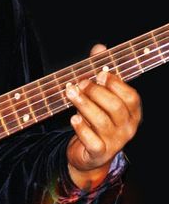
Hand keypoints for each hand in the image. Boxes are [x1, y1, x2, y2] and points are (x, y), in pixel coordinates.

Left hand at [66, 43, 141, 189]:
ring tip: (70, 93)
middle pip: (115, 107)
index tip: (100, 72)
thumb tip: (99, 47)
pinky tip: (73, 118)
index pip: (131, 96)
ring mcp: (115, 143)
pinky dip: (82, 129)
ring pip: (102, 121)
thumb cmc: (95, 120)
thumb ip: (100, 72)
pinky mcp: (99, 154)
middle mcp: (128, 128)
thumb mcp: (99, 97)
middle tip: (79, 83)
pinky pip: (93, 141)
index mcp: (133, 113)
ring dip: (84, 104)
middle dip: (95, 92)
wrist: (88, 155)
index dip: (115, 83)